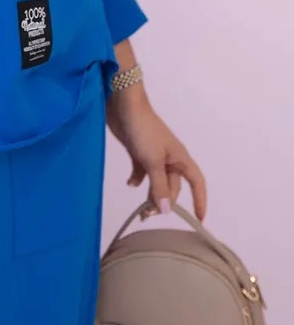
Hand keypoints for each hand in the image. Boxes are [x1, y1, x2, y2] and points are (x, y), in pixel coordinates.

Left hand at [106, 86, 206, 221]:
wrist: (123, 105)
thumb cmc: (143, 130)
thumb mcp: (152, 161)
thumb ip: (159, 186)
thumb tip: (168, 210)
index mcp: (180, 158)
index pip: (197, 182)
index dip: (200, 199)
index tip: (199, 219)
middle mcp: (169, 158)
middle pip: (173, 186)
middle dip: (165, 202)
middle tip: (148, 215)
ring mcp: (154, 155)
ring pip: (157, 181)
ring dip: (150, 195)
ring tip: (140, 210)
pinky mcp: (139, 151)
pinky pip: (142, 171)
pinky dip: (137, 179)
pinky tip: (130, 183)